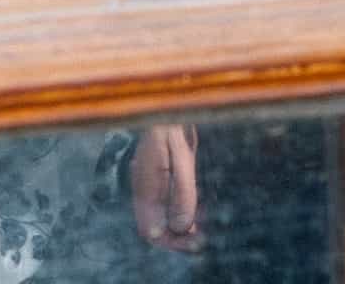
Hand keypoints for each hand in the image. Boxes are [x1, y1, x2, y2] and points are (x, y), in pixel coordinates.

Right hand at [131, 125, 202, 252]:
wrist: (165, 102)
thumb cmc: (171, 125)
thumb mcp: (181, 158)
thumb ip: (181, 193)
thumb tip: (181, 227)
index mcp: (145, 185)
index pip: (149, 229)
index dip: (170, 241)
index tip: (192, 241)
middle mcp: (143, 188)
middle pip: (154, 227)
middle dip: (177, 238)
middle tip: (201, 240)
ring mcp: (149, 183)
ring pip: (160, 218)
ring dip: (179, 228)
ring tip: (201, 231)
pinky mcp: (157, 177)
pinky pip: (165, 205)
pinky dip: (179, 213)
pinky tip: (194, 213)